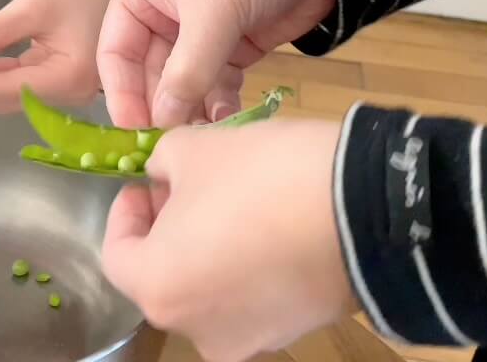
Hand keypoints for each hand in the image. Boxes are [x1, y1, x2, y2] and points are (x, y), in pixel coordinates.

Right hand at [97, 0, 335, 128]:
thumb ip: (187, 70)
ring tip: (203, 136)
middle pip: (148, 72)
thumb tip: (163, 122)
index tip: (133, 131)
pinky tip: (227, 120)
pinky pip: (215, 81)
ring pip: (183, 81)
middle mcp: (160, 11)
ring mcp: (198, 29)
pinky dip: (220, 101)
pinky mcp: (233, 41)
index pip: (115, 52)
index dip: (121, 93)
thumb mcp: (213, 9)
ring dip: (191, 109)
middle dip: (161, 106)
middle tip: (172, 143)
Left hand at [101, 119, 354, 361]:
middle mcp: (196, 328)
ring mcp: (249, 338)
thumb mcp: (195, 149)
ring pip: (207, 288)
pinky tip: (268, 225)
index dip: (125, 212)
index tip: (146, 182)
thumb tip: (162, 175)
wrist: (368, 208)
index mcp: (159, 289)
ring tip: (230, 200)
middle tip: (185, 185)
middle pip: (162, 275)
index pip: (117, 254)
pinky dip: (246, 265)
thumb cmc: (260, 177)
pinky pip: (250, 297)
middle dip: (167, 227)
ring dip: (206, 246)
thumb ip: (160, 163)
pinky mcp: (292, 331)